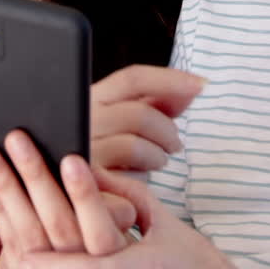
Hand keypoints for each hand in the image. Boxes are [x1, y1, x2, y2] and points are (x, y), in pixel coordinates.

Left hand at [0, 154, 230, 268]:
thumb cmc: (168, 259)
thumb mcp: (159, 227)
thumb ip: (131, 195)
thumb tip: (95, 165)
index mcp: (124, 264)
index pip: (100, 229)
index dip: (85, 195)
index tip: (74, 159)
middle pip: (56, 225)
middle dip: (34, 178)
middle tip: (18, 138)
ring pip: (27, 235)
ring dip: (5, 190)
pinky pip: (12, 245)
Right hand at [90, 65, 204, 172]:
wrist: (69, 190)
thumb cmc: (105, 151)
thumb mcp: (125, 122)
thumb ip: (156, 104)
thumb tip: (193, 87)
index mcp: (90, 98)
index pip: (132, 78)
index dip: (169, 79)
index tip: (200, 84)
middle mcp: (81, 121)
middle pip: (140, 114)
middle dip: (167, 130)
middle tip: (174, 144)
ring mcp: (82, 152)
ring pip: (136, 146)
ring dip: (158, 156)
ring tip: (157, 161)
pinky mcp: (89, 182)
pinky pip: (128, 177)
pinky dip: (143, 177)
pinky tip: (139, 179)